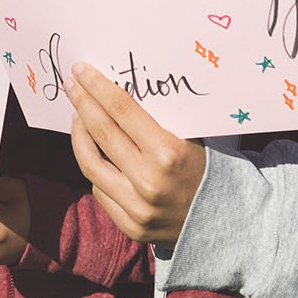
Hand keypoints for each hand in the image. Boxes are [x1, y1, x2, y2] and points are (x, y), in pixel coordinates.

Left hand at [69, 63, 205, 243]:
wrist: (226, 223)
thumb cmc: (208, 170)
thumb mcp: (191, 139)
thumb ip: (157, 120)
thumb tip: (117, 91)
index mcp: (168, 152)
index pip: (122, 110)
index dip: (97, 87)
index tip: (81, 70)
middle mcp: (149, 181)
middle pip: (102, 133)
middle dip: (82, 103)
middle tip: (71, 84)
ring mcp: (137, 207)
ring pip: (90, 163)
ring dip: (79, 135)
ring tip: (77, 117)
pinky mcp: (130, 226)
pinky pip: (99, 190)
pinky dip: (95, 168)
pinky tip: (95, 153)